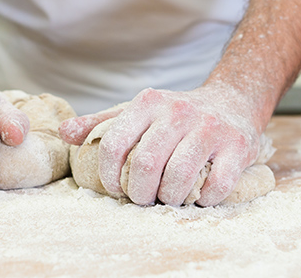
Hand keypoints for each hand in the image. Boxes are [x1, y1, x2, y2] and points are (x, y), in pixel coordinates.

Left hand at [60, 86, 263, 205]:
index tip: (116, 188)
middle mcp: (178, 111)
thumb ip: (102, 123)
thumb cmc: (176, 113)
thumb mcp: (138, 111)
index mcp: (148, 102)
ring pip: (179, 179)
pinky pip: (216, 186)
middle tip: (143, 198)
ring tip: (169, 197)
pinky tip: (199, 194)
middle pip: (146, 165)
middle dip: (140, 193)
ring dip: (170, 199)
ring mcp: (209, 128)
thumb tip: (65, 134)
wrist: (232, 101)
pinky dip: (204, 200)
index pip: (114, 144)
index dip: (109, 176)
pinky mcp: (236, 146)